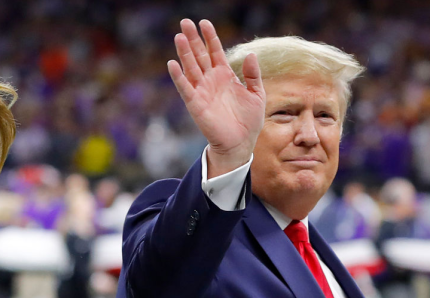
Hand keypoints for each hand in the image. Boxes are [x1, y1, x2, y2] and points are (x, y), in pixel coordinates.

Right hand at [167, 19, 264, 177]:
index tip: (204, 22)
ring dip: (184, 52)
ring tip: (179, 36)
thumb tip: (250, 54)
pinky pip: (185, 88)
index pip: (215, 51)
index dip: (210, 37)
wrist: (241, 143)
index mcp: (225, 75)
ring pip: (190, 67)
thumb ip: (253, 75)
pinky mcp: (195, 104)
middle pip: (199, 55)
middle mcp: (211, 80)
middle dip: (193, 39)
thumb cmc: (249, 121)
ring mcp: (202, 91)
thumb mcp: (257, 94)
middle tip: (185, 22)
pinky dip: (178, 77)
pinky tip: (172, 64)